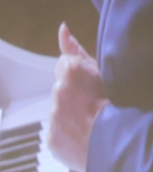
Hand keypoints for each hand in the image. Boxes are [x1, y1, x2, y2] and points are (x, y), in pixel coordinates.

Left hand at [48, 22, 107, 171]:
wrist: (120, 142)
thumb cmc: (117, 102)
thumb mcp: (102, 70)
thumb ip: (77, 51)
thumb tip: (61, 29)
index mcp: (70, 72)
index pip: (66, 63)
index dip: (80, 74)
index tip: (90, 83)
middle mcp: (57, 92)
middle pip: (62, 88)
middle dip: (74, 94)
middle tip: (96, 104)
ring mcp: (53, 117)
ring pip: (60, 111)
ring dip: (72, 114)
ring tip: (94, 122)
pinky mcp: (52, 138)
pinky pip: (59, 132)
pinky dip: (69, 133)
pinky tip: (86, 136)